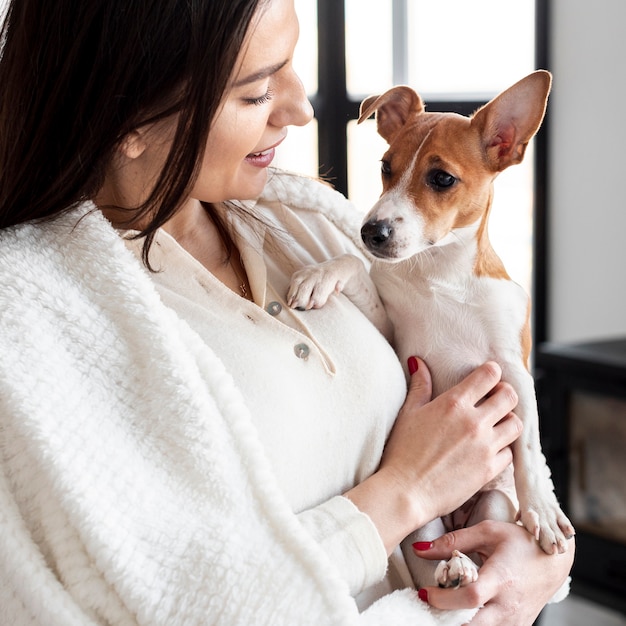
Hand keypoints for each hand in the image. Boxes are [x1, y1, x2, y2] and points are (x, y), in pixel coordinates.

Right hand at [345, 357, 521, 552]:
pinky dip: (503, 449)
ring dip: (508, 421)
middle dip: (504, 394)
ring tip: (495, 425)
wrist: (405, 492)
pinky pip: (510, 453)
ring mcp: (485, 446)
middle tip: (494, 401)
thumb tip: (418, 362)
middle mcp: (474, 421)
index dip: (491, 373)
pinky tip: (488, 449)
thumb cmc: (402, 452)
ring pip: (516, 424)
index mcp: (454, 403)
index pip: (489, 375)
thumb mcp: (408, 413)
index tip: (487, 378)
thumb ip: (419, 386)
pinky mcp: (490, 469)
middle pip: (510, 397)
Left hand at [414, 520, 574, 624]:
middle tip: (430, 605)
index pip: (469, 598)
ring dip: (458, 624)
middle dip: (446, 620)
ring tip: (444, 607)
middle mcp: (509, 605)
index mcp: (501, 578)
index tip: (425, 592)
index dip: (443, 599)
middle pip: (472, 625)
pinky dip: (473, 625)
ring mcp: (515, 621)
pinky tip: (460, 613)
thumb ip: (453, 541)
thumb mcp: (487, 532)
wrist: (553, 561)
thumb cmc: (520, 541)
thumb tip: (419, 550)